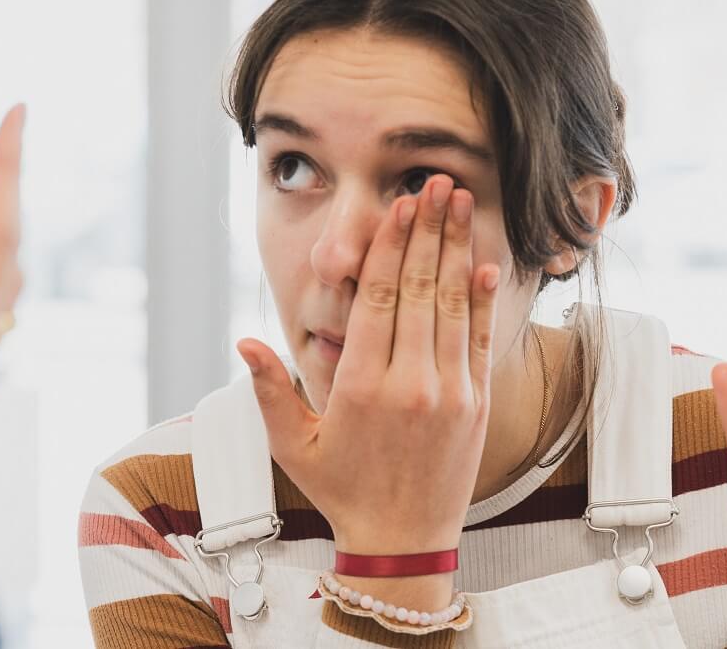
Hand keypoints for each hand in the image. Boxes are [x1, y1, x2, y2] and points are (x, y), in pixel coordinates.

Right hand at [238, 176, 495, 612]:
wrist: (402, 541)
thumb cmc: (341, 489)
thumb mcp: (293, 443)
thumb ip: (269, 389)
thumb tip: (245, 339)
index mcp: (361, 387)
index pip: (378, 300)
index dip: (390, 247)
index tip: (398, 207)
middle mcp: (409, 384)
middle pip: (419, 290)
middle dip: (427, 231)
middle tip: (433, 184)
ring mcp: (449, 394)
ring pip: (452, 307)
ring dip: (455, 249)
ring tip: (457, 204)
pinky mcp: (477, 405)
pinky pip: (480, 340)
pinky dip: (481, 300)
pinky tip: (481, 262)